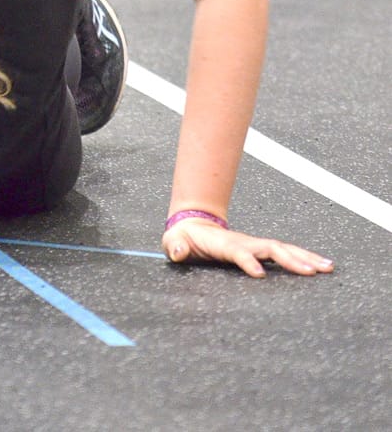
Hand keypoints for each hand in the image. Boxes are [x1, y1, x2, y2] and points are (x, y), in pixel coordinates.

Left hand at [162, 218, 333, 277]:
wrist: (193, 225)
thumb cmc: (183, 239)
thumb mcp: (174, 243)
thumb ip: (175, 248)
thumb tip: (176, 252)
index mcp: (222, 244)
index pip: (237, 251)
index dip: (247, 261)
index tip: (260, 274)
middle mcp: (243, 242)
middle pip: (270, 248)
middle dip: (290, 259)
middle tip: (311, 272)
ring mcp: (254, 245)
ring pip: (283, 249)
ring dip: (305, 257)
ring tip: (327, 267)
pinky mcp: (260, 250)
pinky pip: (285, 253)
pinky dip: (304, 258)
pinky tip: (323, 266)